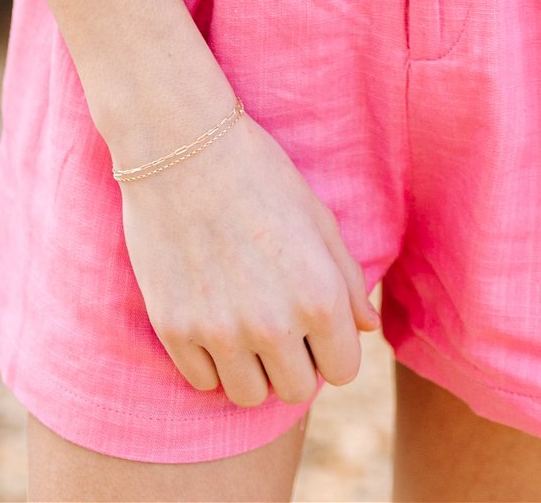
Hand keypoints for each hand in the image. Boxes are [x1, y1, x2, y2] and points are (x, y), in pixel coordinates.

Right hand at [119, 110, 380, 407]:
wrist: (182, 145)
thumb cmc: (259, 173)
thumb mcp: (317, 218)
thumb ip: (347, 280)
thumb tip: (365, 329)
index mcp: (319, 295)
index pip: (343, 371)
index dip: (331, 350)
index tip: (314, 327)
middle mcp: (273, 323)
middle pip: (296, 391)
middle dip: (294, 363)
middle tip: (277, 322)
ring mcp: (220, 331)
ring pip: (249, 397)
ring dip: (252, 369)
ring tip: (244, 325)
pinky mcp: (175, 330)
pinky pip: (203, 382)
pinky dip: (210, 361)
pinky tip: (210, 317)